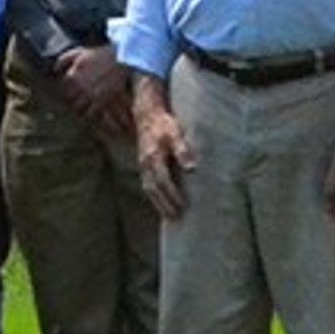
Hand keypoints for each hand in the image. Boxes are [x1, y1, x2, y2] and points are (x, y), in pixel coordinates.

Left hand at [53, 47, 131, 134]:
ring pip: (78, 108)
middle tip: (76, 98)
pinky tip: (91, 110)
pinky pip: (91, 113)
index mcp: (73, 75)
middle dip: (71, 99)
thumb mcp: (79, 52)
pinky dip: (89, 113)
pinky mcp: (103, 100)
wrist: (121, 59)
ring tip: (83, 105)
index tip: (69, 90)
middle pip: (69, 99)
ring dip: (79, 107)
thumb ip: (63, 59)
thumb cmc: (99, 55)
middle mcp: (80, 86)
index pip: (62, 88)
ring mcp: (91, 94)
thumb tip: (54, 70)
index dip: (65, 89)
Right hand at [131, 94, 191, 220]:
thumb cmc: (164, 124)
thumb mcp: (175, 133)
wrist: (146, 115)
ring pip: (148, 189)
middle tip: (177, 218)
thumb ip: (182, 150)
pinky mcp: (143, 165)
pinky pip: (147, 185)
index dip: (172, 194)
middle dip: (164, 204)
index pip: (163, 180)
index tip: (183, 206)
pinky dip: (154, 196)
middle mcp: (145, 163)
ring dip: (158, 203)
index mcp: (153, 156)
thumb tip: (191, 168)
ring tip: (170, 216)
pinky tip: (162, 203)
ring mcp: (142, 165)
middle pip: (154, 189)